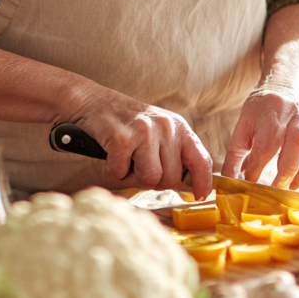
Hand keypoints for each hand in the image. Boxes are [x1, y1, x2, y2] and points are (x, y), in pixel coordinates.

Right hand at [69, 90, 212, 198]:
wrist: (95, 102)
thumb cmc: (129, 123)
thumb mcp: (160, 131)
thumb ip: (175, 153)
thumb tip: (189, 185)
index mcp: (179, 127)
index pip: (201, 160)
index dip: (202, 182)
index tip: (199, 195)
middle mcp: (165, 127)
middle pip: (171, 179)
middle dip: (154, 180)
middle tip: (139, 165)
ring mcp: (144, 131)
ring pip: (150, 178)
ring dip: (134, 177)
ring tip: (127, 159)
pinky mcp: (122, 138)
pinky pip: (122, 173)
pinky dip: (115, 170)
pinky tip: (112, 154)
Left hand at [221, 92, 298, 187]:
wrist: (281, 87)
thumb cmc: (259, 111)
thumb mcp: (243, 127)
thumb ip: (235, 154)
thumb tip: (229, 180)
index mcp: (269, 111)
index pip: (266, 143)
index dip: (259, 166)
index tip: (251, 182)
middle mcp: (293, 110)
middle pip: (295, 143)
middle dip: (286, 170)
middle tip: (275, 187)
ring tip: (289, 186)